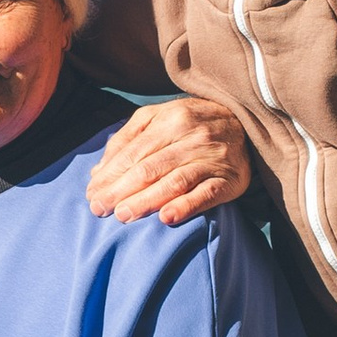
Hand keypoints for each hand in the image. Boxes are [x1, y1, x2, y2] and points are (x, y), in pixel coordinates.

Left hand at [85, 96, 252, 226]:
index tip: (92, 194)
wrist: (245, 123)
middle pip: (150, 167)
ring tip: (124, 216)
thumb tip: (98, 172)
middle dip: (121, 190)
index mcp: (170, 119)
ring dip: (147, 200)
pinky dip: (187, 206)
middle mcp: (192, 137)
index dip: (110, 174)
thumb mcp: (159, 119)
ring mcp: (213, 158)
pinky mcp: (230, 180)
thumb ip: (127, 140)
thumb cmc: (192, 123)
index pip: (134, 151)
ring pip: (175, 181)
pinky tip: (167, 218)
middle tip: (99, 209)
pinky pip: (207, 194)